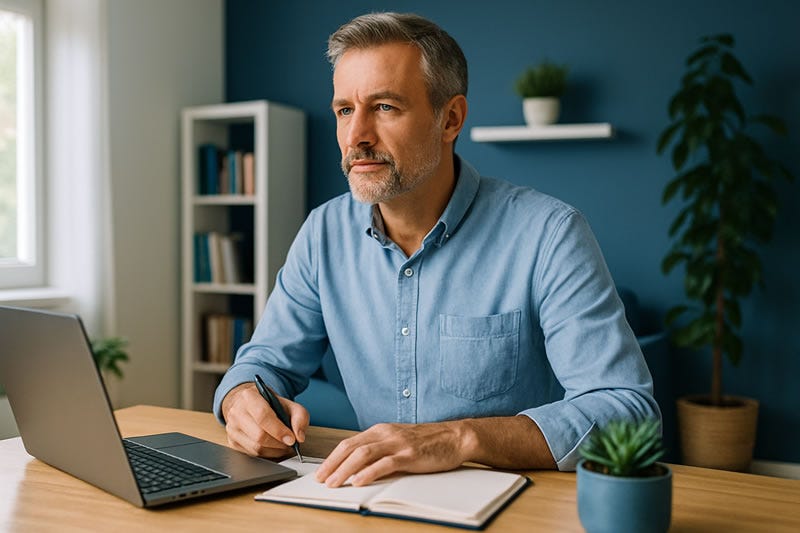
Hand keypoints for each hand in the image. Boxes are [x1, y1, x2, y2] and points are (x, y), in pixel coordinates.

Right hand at [221, 382, 309, 457]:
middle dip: (278, 443)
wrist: (250, 405)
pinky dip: (266, 454)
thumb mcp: (288, 404)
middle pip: (258, 435)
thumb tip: (299, 436)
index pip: (263, 416)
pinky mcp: (232, 442)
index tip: (291, 439)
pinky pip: (251, 455)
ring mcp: (232, 428)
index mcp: (249, 396)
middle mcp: (236, 412)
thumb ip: (300, 416)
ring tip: (283, 445)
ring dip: (274, 451)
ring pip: (255, 448)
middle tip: (290, 443)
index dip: (279, 430)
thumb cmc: (269, 404)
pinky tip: (273, 447)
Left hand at [314, 421, 467, 486]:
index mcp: (381, 430)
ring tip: (333, 483)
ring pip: (363, 454)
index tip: (321, 471)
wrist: (455, 437)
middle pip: (351, 447)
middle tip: (320, 479)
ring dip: (345, 470)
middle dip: (332, 464)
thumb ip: (381, 449)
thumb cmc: (428, 442)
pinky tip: (359, 481)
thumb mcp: (399, 441)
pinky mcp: (410, 455)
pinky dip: (369, 473)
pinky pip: (385, 463)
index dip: (332, 457)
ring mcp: (398, 443)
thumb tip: (358, 466)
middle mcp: (386, 434)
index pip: (349, 443)